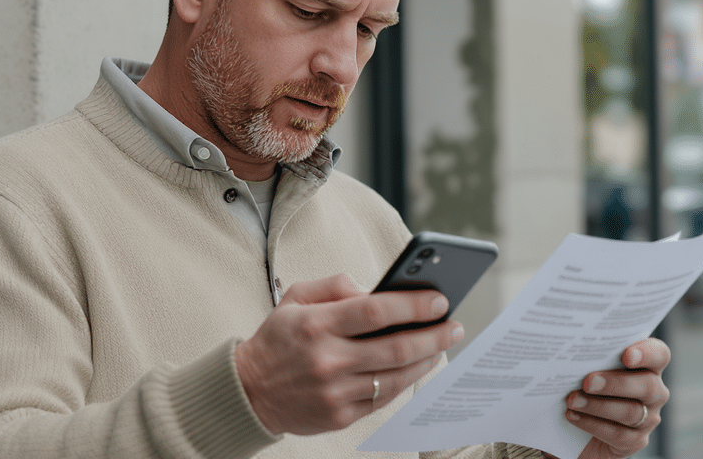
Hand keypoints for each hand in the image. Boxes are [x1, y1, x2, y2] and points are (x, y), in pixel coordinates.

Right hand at [234, 273, 465, 434]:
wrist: (248, 392)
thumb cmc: (278, 340)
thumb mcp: (295, 299)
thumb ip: (336, 286)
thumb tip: (377, 289)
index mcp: (316, 325)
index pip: (375, 310)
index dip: (413, 305)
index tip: (439, 299)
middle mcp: (327, 360)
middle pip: (395, 347)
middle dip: (434, 335)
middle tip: (454, 325)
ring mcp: (335, 392)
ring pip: (396, 376)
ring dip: (427, 359)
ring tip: (442, 344)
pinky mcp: (339, 416)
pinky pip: (384, 397)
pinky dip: (406, 381)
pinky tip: (418, 366)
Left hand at [562, 337, 670, 458]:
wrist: (582, 429)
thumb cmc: (589, 386)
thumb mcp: (593, 368)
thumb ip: (594, 358)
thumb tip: (572, 348)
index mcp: (648, 366)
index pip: (659, 355)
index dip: (646, 353)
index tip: (626, 355)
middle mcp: (655, 392)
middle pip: (647, 386)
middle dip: (615, 383)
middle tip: (587, 382)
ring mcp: (648, 418)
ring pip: (631, 412)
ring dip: (598, 406)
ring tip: (573, 400)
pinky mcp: (636, 440)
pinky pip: (618, 434)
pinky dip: (592, 424)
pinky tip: (573, 416)